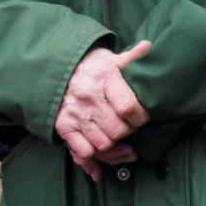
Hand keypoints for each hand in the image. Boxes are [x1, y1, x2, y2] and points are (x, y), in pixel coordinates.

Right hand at [56, 42, 150, 179]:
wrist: (56, 68)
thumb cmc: (91, 65)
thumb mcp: (111, 57)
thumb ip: (131, 57)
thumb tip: (149, 46)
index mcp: (104, 77)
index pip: (128, 108)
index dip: (140, 118)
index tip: (144, 118)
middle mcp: (88, 96)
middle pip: (117, 131)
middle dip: (129, 133)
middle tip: (131, 129)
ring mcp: (75, 113)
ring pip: (103, 145)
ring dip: (116, 149)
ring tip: (123, 145)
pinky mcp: (63, 126)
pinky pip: (83, 152)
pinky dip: (94, 159)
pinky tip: (103, 154)